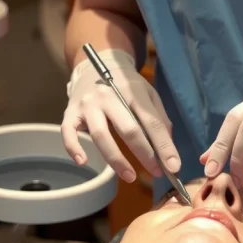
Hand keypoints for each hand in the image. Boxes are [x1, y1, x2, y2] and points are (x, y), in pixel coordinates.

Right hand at [61, 49, 179, 182]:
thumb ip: (159, 118)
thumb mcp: (148, 94)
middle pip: (129, 130)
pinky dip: (74, 148)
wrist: (93, 66)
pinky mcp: (71, 112)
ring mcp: (88, 104)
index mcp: (133, 90)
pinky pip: (69, 132)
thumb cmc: (126, 85)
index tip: (174, 167)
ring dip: (116, 160)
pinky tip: (83, 161)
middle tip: (157, 173)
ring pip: (101, 135)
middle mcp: (109, 96)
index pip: (152, 122)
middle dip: (145, 155)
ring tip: (130, 177)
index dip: (164, 146)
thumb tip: (168, 149)